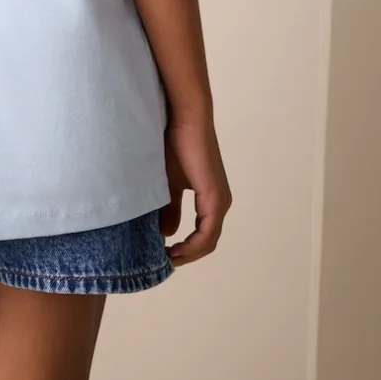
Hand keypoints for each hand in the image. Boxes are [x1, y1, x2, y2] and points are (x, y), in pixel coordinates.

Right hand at [158, 115, 231, 265]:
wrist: (184, 118)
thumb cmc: (174, 144)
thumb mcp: (167, 183)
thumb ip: (169, 208)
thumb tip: (167, 233)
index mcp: (210, 199)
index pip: (201, 236)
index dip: (184, 250)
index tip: (162, 254)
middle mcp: (219, 203)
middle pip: (206, 243)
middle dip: (185, 255)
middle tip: (161, 261)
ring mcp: (219, 201)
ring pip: (208, 242)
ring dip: (188, 254)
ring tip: (166, 258)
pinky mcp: (214, 198)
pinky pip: (208, 234)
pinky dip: (192, 246)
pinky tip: (175, 249)